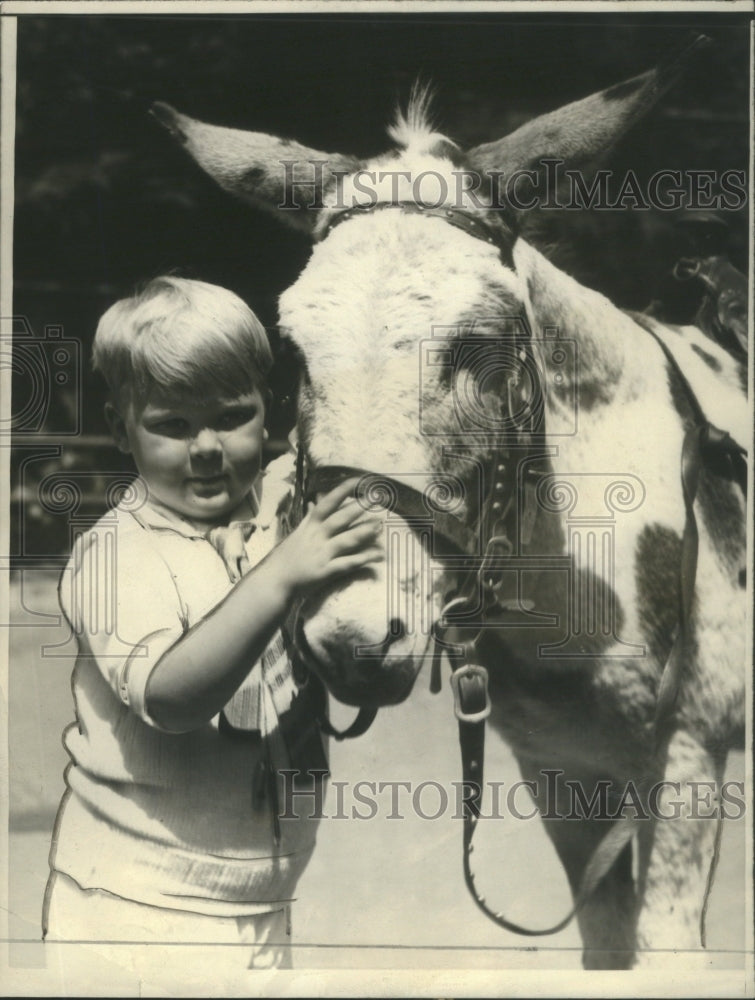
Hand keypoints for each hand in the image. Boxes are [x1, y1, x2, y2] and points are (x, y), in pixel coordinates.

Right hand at [272, 477, 383, 595]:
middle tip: (376, 498)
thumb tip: (315, 503)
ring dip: (364, 532)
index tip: (357, 480)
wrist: (275, 581)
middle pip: (339, 519)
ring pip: (345, 540)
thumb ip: (310, 518)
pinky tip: (377, 555)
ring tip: (379, 526)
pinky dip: (363, 559)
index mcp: (310, 526)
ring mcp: (321, 554)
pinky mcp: (325, 572)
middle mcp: (316, 537)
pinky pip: (347, 564)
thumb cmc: (287, 557)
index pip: (326, 504)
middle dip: (358, 508)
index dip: (341, 491)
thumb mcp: (297, 533)